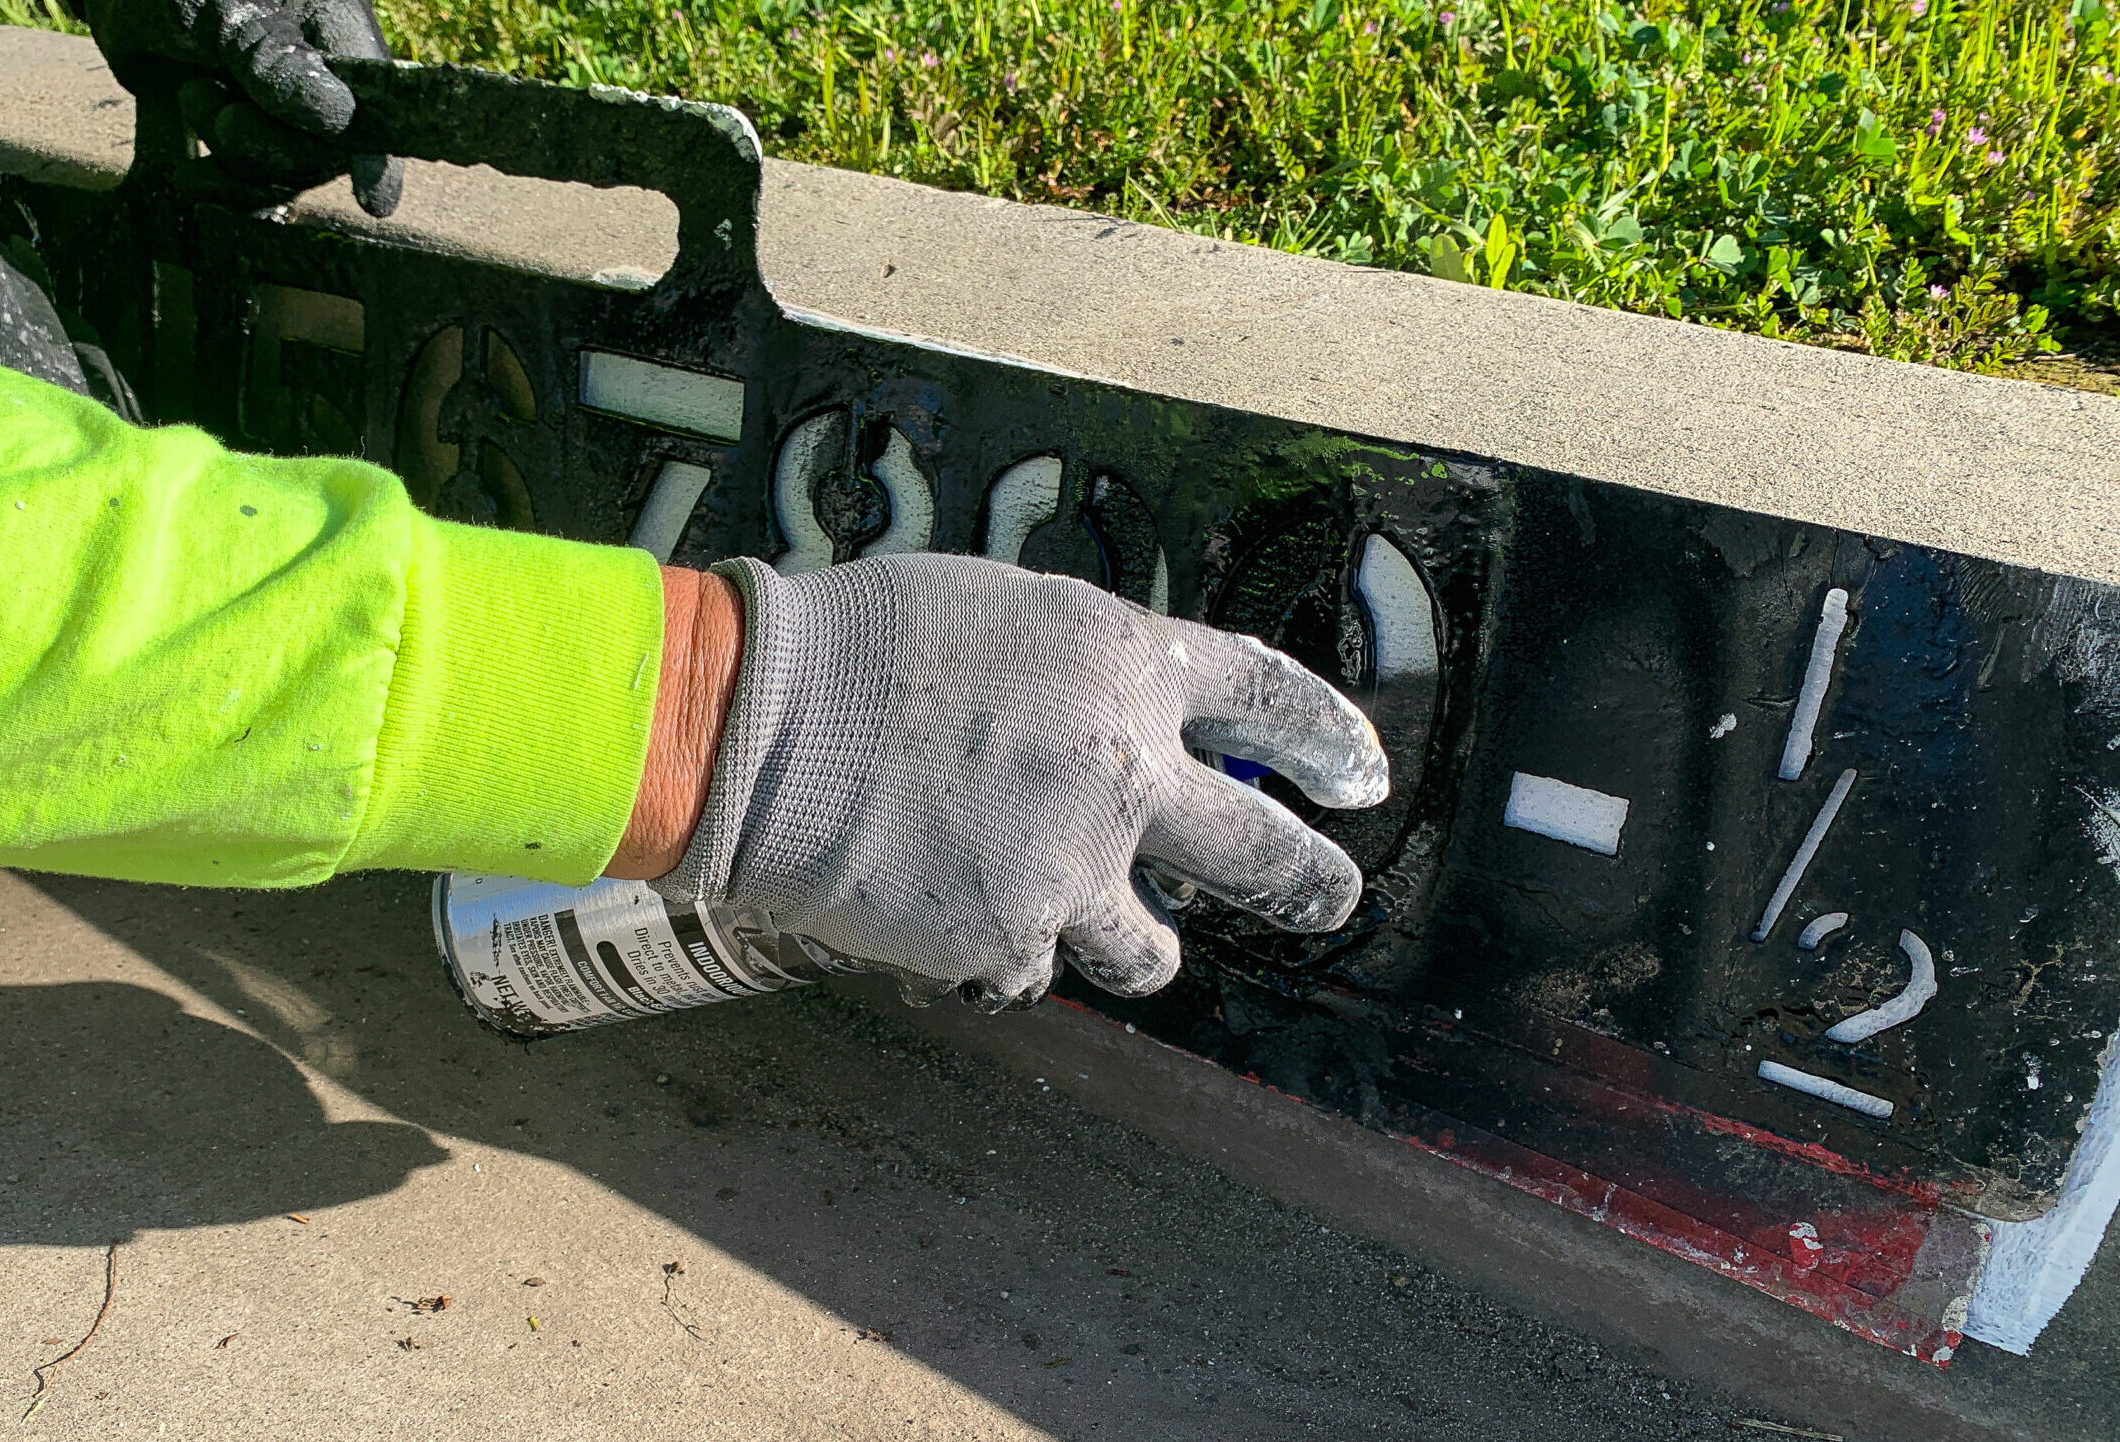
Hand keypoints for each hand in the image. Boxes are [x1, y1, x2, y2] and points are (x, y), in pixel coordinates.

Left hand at [75, 0, 404, 215]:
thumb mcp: (230, 7)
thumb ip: (277, 59)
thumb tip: (336, 117)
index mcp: (339, 37)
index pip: (377, 106)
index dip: (378, 156)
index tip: (371, 201)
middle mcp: (324, 82)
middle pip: (327, 153)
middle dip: (269, 146)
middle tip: (214, 106)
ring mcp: (285, 114)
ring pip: (288, 174)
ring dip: (234, 154)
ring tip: (191, 94)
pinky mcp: (248, 135)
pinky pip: (255, 186)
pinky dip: (224, 190)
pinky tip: (191, 176)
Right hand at [649, 554, 1387, 1010]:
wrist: (760, 726)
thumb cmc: (861, 646)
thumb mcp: (1006, 615)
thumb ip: (1087, 672)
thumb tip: (1127, 719)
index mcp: (1128, 665)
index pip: (1273, 699)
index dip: (1328, 742)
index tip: (1359, 778)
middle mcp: (1128, 771)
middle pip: (1265, 853)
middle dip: (1311, 884)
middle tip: (1332, 899)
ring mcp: (1075, 868)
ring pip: (1154, 948)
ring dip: (1131, 937)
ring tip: (1090, 921)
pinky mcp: (1012, 940)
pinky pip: (1036, 965)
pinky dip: (1006, 945)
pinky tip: (950, 905)